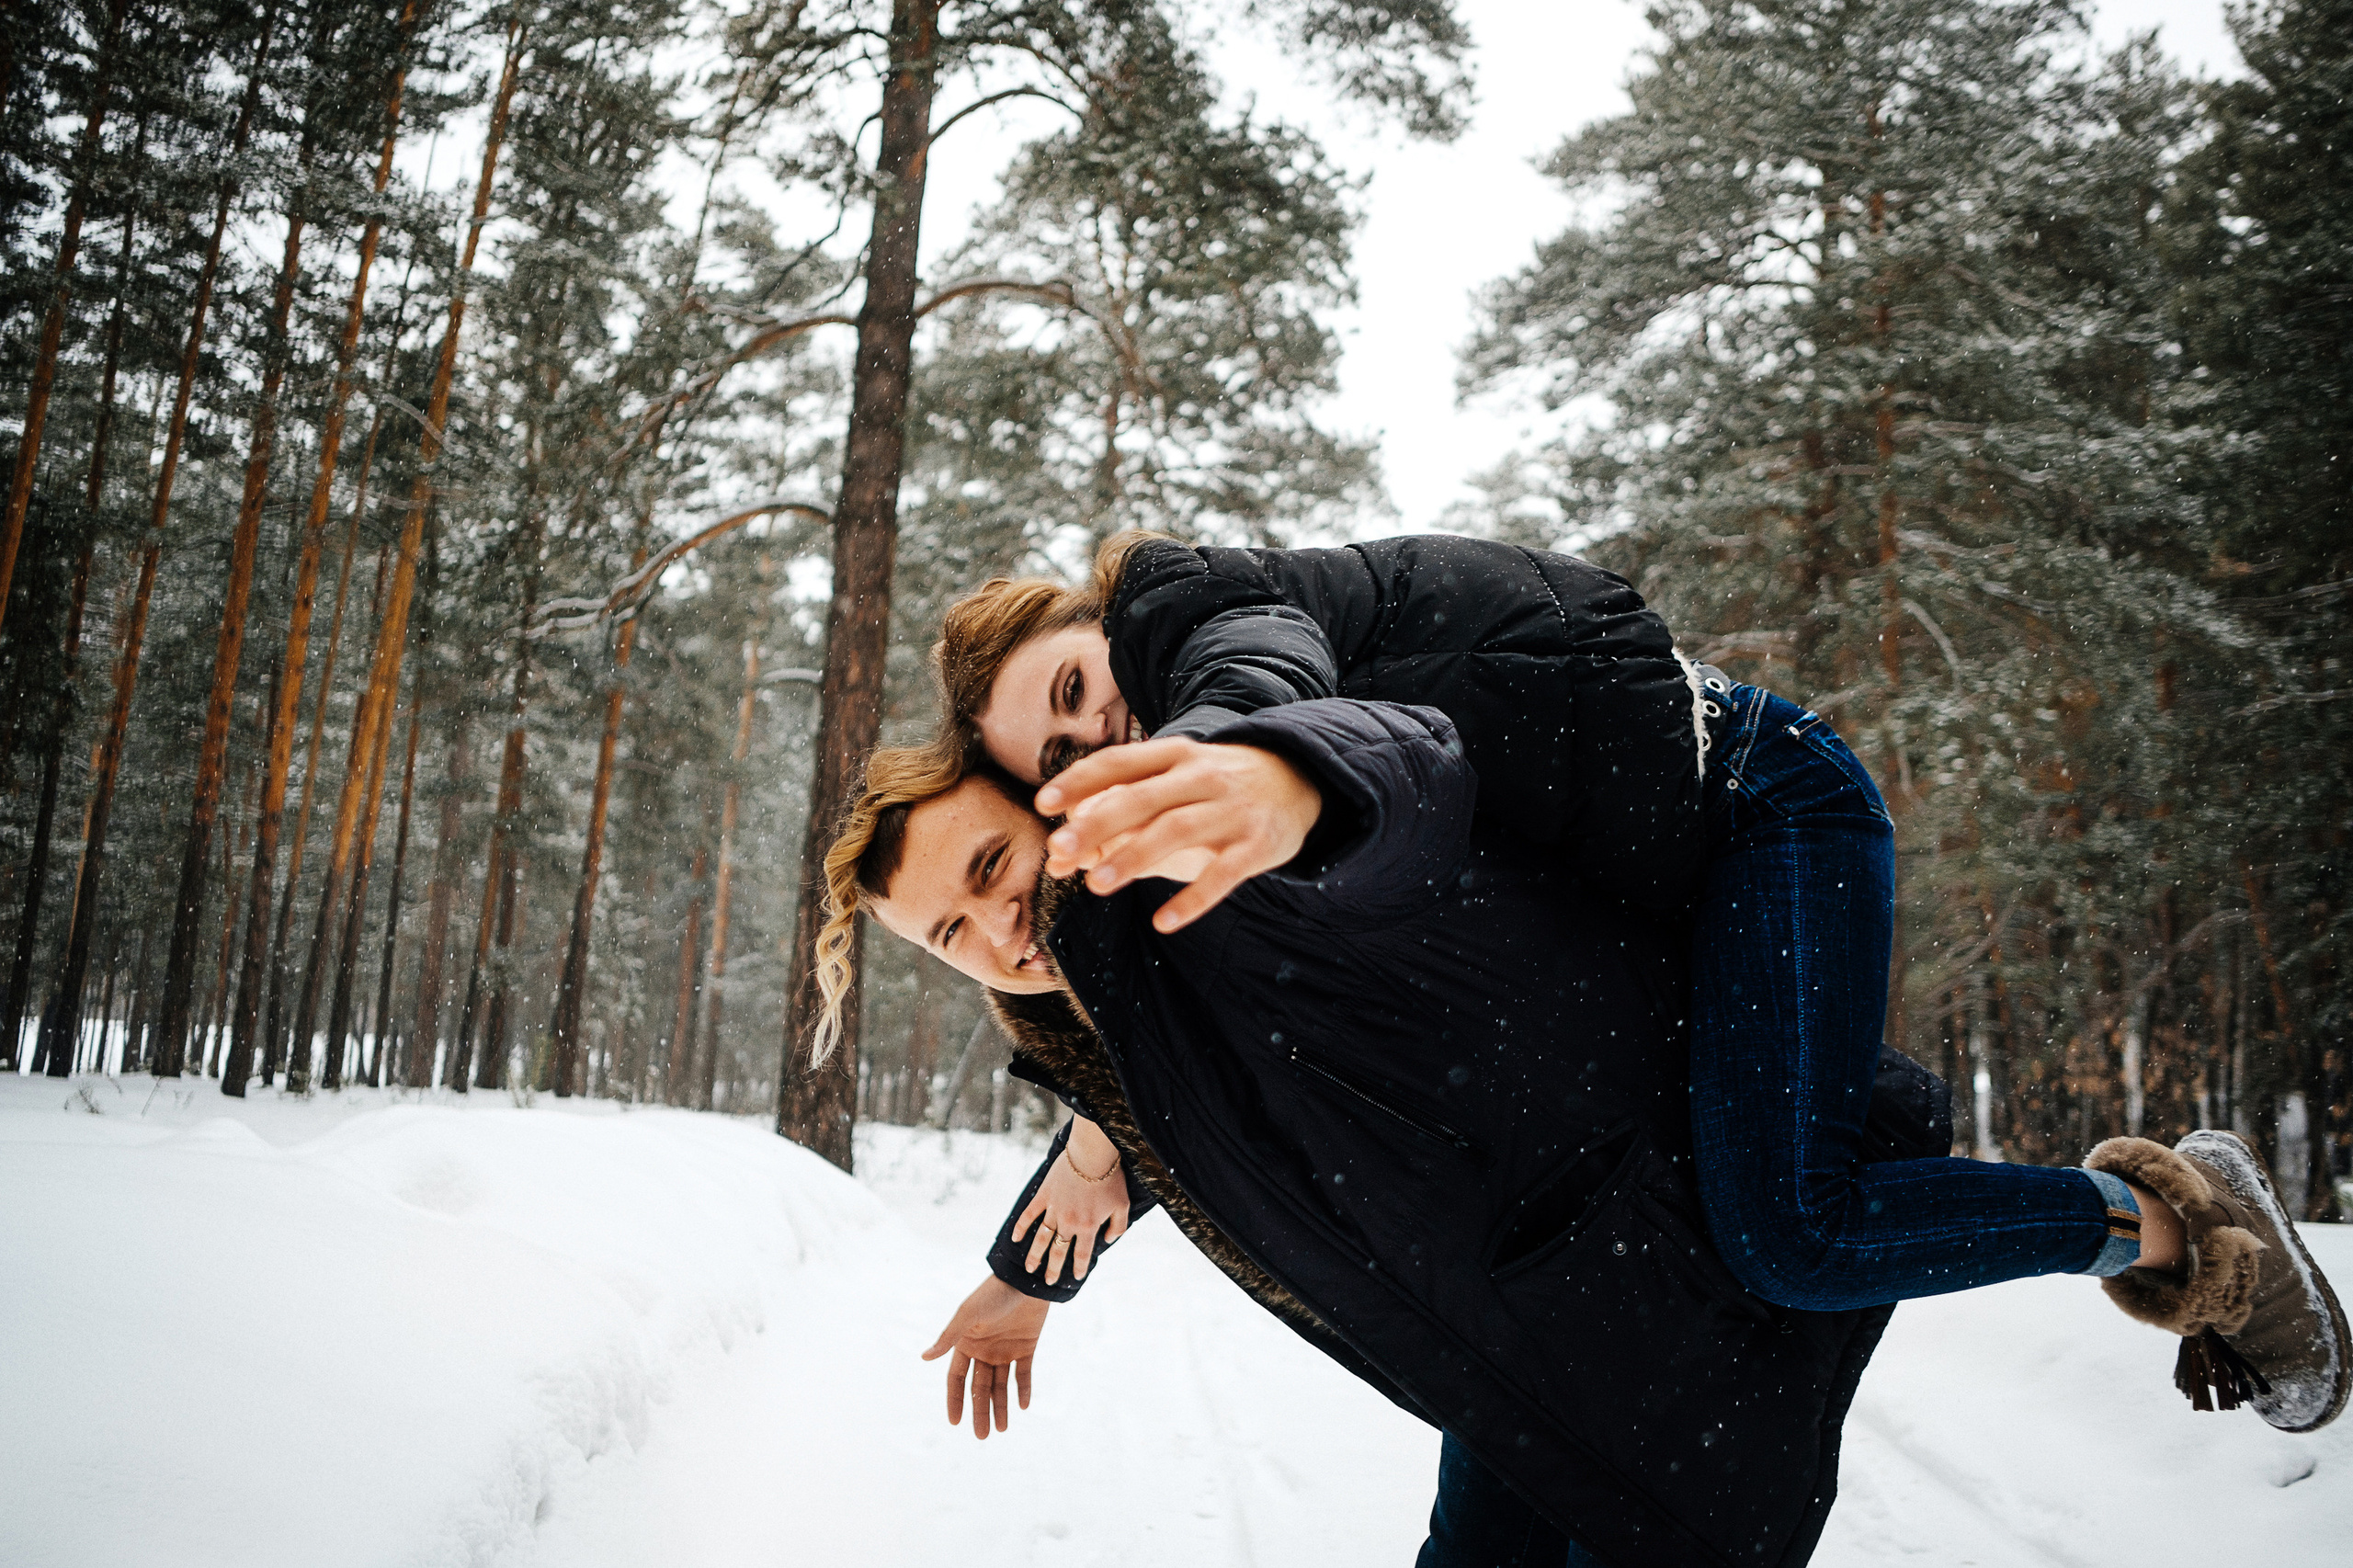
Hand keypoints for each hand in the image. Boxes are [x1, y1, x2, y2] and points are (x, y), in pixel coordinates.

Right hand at [921, 1275, 1049, 1439]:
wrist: (1026, 1280)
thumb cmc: (992, 1294)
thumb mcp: (968, 1315)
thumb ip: (948, 1337)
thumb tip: (924, 1358)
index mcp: (966, 1343)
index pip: (956, 1379)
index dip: (955, 1400)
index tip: (955, 1422)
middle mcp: (984, 1350)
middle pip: (979, 1387)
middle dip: (980, 1411)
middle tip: (982, 1436)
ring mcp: (1005, 1349)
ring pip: (1001, 1385)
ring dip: (1001, 1406)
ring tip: (1001, 1429)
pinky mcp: (1027, 1346)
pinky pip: (1023, 1373)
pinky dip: (1023, 1389)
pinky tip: (1023, 1406)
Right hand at [1011, 1116, 1131, 1283]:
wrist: (1092, 1153)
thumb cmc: (1111, 1178)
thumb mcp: (1123, 1205)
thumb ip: (1118, 1227)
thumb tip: (1108, 1241)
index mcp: (1088, 1226)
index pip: (1082, 1254)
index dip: (1079, 1268)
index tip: (1076, 1277)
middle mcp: (1069, 1222)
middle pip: (1059, 1251)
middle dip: (1054, 1269)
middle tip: (1049, 1281)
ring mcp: (1054, 1209)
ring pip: (1041, 1238)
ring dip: (1035, 1255)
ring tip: (1030, 1268)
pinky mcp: (1044, 1195)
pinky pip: (1029, 1214)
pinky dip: (1021, 1227)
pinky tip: (1016, 1238)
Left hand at [1034, 737, 1321, 932]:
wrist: (1300, 778)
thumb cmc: (1215, 786)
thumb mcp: (1174, 781)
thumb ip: (1121, 812)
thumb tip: (1063, 855)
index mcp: (1175, 755)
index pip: (1120, 762)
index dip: (1080, 781)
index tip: (1044, 805)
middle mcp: (1202, 776)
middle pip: (1142, 798)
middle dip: (1097, 824)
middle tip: (1058, 852)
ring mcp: (1232, 810)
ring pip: (1177, 830)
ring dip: (1134, 857)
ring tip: (1097, 886)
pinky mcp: (1258, 845)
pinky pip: (1224, 874)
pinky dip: (1194, 899)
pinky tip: (1164, 922)